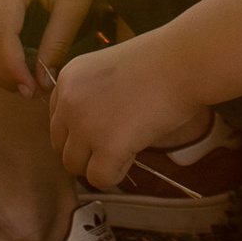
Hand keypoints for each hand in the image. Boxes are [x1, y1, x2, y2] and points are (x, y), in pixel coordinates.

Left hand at [51, 34, 204, 194]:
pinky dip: (117, 172)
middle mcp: (69, 101)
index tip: (106, 124)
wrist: (184, 62)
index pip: (57, 120)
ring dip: (99, 162)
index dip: (81, 129)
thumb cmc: (159, 62)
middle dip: (87, 149)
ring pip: (74, 166)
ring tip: (128, 143)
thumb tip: (88, 136)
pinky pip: (99, 178)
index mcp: (68, 78)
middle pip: (61, 146)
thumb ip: (91, 98)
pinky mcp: (108, 146)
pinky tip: (135, 151)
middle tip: (118, 138)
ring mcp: (86, 125)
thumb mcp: (109, 71)